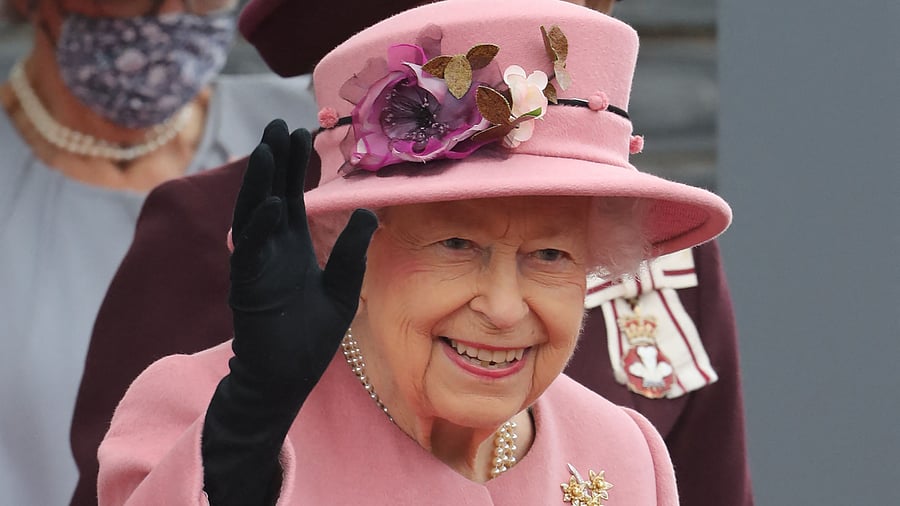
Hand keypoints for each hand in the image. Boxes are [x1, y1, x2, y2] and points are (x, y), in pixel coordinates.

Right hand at [228, 119, 376, 385]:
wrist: (286, 377)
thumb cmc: (310, 335)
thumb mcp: (342, 287)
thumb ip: (351, 251)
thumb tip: (370, 212)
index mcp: (291, 247)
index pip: (291, 196)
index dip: (295, 167)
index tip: (302, 133)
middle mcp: (270, 249)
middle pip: (269, 194)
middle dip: (274, 161)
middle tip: (279, 124)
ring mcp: (256, 266)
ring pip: (253, 214)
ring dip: (260, 182)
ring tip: (269, 148)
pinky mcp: (248, 287)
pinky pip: (250, 252)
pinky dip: (259, 227)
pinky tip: (272, 203)